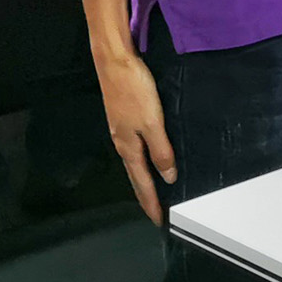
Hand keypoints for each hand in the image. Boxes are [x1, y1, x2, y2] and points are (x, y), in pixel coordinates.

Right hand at [95, 47, 177, 224]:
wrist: (114, 61)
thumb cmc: (134, 90)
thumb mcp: (152, 122)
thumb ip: (161, 151)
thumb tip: (167, 177)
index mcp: (129, 148)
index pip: (142, 183)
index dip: (151, 203)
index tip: (159, 220)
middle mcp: (122, 143)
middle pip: (136, 177)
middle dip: (145, 196)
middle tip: (155, 213)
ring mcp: (121, 131)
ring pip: (134, 163)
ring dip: (144, 180)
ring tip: (154, 193)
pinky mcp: (123, 119)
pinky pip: (134, 149)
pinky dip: (142, 162)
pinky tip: (148, 159)